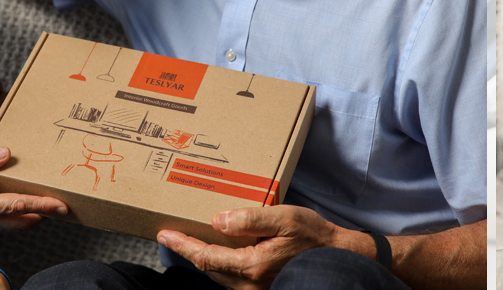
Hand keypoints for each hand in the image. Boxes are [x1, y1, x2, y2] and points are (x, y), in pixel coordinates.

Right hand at [0, 147, 67, 233]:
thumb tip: (5, 154)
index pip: (16, 206)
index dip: (41, 206)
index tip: (61, 206)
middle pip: (20, 223)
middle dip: (43, 215)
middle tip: (61, 204)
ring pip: (11, 227)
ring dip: (30, 218)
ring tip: (46, 203)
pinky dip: (14, 218)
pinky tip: (18, 204)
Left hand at [157, 205, 347, 288]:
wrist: (338, 258)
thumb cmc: (314, 237)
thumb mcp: (284, 218)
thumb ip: (250, 219)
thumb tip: (218, 221)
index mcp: (252, 265)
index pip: (206, 256)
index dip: (182, 245)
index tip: (164, 234)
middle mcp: (249, 284)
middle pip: (208, 268)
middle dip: (188, 251)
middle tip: (172, 235)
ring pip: (218, 275)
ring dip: (203, 259)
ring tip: (191, 241)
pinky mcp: (261, 289)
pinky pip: (231, 279)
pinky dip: (219, 265)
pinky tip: (220, 252)